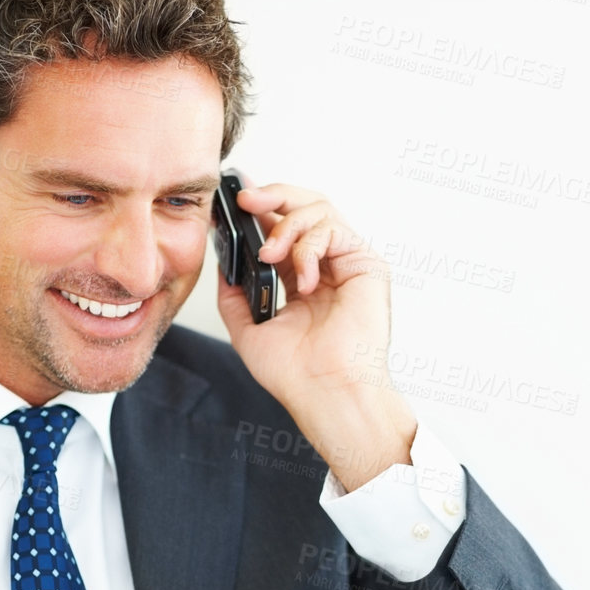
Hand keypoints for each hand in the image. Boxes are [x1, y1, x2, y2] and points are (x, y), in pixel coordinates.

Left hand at [215, 182, 416, 490]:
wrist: (325, 393)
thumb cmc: (296, 374)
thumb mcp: (247, 330)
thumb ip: (233, 294)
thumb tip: (222, 262)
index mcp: (299, 279)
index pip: (281, 227)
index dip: (259, 208)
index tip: (233, 200)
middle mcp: (324, 267)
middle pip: (304, 206)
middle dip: (273, 195)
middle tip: (247, 199)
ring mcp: (346, 264)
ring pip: (319, 210)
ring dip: (287, 226)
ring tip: (269, 255)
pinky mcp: (366, 264)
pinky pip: (334, 230)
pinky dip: (310, 247)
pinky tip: (301, 279)